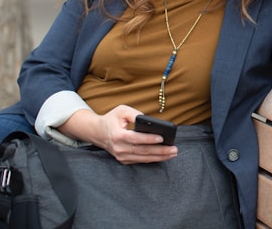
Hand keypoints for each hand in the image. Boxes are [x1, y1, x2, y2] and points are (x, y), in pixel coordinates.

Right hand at [61, 105, 177, 164]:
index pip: (136, 139)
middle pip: (142, 151)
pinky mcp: (124, 159)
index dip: (149, 139)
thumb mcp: (122, 110)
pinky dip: (152, 159)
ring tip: (172, 153)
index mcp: (117, 135)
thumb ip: (135, 114)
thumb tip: (149, 121)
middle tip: (174, 149)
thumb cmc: (112, 119)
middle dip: (160, 151)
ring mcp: (121, 156)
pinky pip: (140, 160)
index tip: (162, 138)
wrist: (97, 132)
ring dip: (159, 157)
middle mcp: (119, 148)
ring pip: (143, 158)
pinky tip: (163, 156)